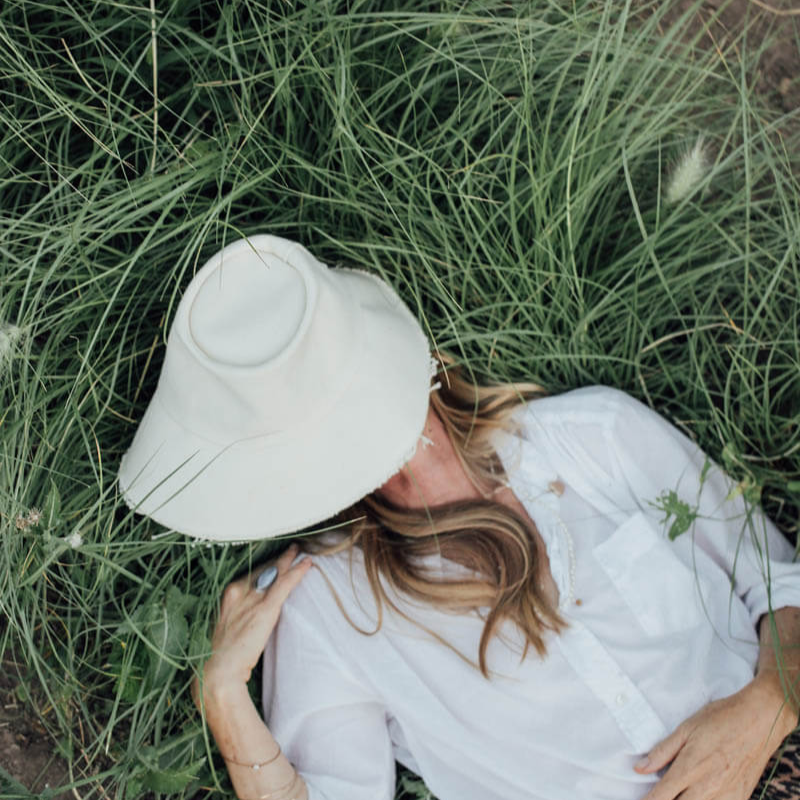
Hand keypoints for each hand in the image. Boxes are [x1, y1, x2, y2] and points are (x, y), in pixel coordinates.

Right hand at [194, 544, 311, 707]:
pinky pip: (285, 584)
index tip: (275, 559)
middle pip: (264, 568)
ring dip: (290, 560)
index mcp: (227, 593)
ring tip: (301, 552)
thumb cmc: (220, 654)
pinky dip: (297, 572)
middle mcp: (238, 590)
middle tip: (292, 549)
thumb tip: (250, 611)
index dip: (266, 565)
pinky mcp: (265, 609)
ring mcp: (252, 598)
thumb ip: (237, 612)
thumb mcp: (225, 625)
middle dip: (278, 559)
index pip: (251, 572)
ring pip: (275, 572)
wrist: (218, 671)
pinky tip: (307, 564)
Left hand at [636, 679, 794, 799]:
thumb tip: (640, 767)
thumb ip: (662, 751)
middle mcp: (708, 787)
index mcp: (690, 767)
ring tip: (678, 793)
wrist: (759, 720)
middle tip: (658, 795)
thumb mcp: (686, 728)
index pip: (661, 796)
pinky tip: (699, 795)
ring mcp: (726, 796)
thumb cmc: (721, 719)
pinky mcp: (740, 798)